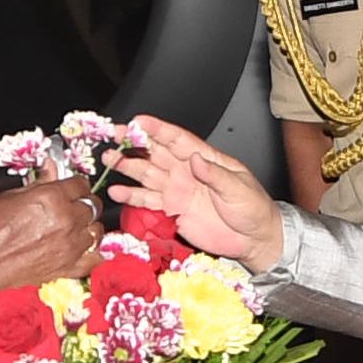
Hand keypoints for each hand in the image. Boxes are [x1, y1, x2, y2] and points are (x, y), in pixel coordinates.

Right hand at [0, 179, 102, 297]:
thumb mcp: (9, 197)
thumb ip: (38, 183)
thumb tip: (50, 168)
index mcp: (51, 198)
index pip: (80, 184)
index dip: (75, 184)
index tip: (71, 187)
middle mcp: (66, 221)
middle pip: (92, 206)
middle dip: (84, 203)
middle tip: (73, 205)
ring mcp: (69, 247)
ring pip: (96, 231)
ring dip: (88, 227)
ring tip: (75, 227)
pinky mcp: (67, 269)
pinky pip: (95, 259)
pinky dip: (94, 253)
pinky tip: (86, 249)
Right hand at [105, 115, 283, 271]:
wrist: (253, 240)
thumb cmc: (253, 210)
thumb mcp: (239, 189)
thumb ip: (216, 175)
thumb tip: (195, 159)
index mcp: (204, 159)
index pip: (177, 139)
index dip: (157, 129)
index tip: (138, 121)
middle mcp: (186, 171)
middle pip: (155, 151)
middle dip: (133, 142)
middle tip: (113, 135)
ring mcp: (178, 189)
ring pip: (147, 173)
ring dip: (127, 166)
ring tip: (109, 160)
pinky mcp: (173, 209)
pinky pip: (148, 200)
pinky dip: (131, 196)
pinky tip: (117, 192)